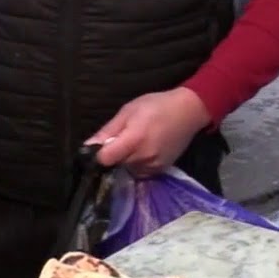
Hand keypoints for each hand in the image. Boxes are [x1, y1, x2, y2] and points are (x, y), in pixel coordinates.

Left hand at [89, 88, 210, 176]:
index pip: (105, 159)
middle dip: (115, 154)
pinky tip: (146, 149)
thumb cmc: (157, 105)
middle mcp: (143, 157)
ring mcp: (154, 166)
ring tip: (138, 143)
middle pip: (116, 165)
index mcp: (134, 139)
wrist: (190, 111)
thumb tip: (88, 146)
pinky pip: (140, 172)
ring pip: (127, 169)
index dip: (99, 153)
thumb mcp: (129, 110)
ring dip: (127, 160)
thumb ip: (108, 130)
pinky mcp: (161, 170)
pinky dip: (138, 164)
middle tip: (125, 138)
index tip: (102, 145)